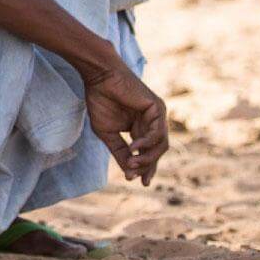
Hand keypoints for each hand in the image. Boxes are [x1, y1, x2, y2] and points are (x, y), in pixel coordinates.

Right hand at [83, 66, 168, 184]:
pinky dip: (147, 143)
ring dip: (147, 158)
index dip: (144, 168)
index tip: (135, 181)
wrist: (99, 78)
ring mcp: (157, 116)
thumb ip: (119, 151)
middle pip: (156, 151)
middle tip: (136, 176)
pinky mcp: (158, 109)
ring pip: (160, 145)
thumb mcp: (107, 133)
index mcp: (140, 128)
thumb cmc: (101, 101)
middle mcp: (152, 123)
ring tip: (132, 164)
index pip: (147, 152)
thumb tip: (129, 172)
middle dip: (147, 166)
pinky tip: (135, 147)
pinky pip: (158, 132)